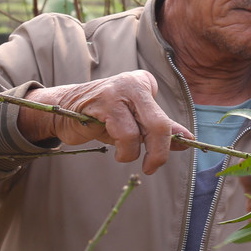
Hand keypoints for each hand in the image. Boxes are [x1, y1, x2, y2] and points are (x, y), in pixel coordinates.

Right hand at [18, 71, 191, 175]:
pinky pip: (124, 133)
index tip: (170, 154)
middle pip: (160, 124)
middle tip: (152, 167)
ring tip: (123, 153)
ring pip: (142, 132)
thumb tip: (188, 140)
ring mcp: (118, 90)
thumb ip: (159, 131)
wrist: (62, 109)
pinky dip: (123, 150)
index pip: (167, 118)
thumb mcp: (133, 123)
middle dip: (160, 152)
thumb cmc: (101, 118)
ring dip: (133, 153)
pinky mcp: (103, 102)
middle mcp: (133, 83)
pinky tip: (116, 150)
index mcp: (144, 84)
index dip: (173, 140)